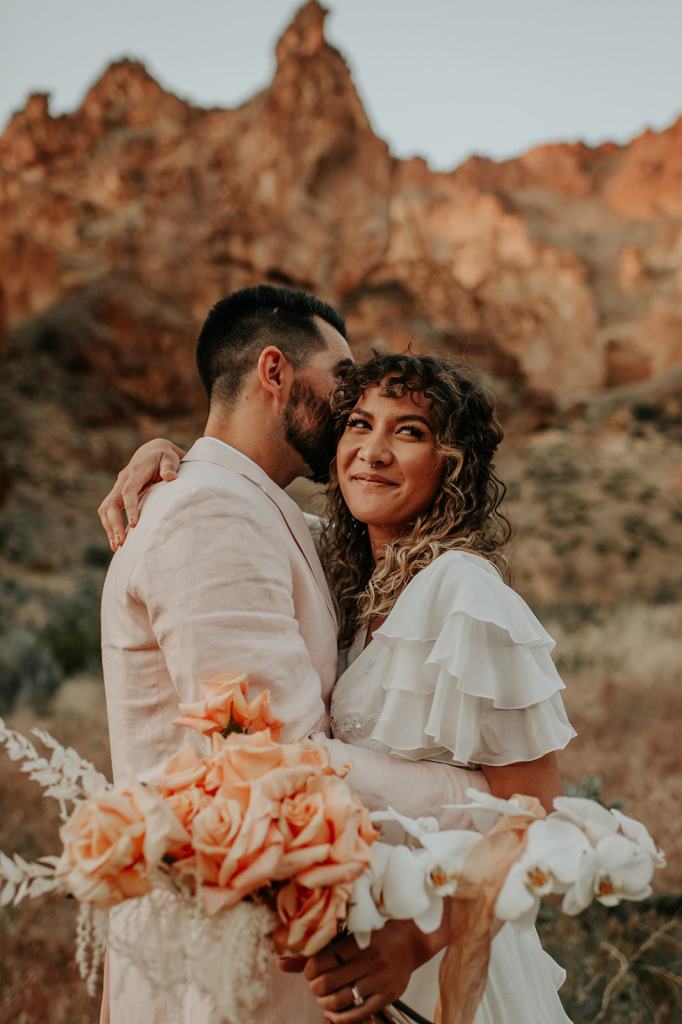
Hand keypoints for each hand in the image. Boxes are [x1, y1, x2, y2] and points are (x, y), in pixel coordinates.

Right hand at [97, 438, 184, 549]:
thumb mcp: (170, 458)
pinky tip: (116, 541)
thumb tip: (169, 477)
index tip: (134, 525)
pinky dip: (110, 526)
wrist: (153, 452)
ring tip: (117, 547)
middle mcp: (122, 481)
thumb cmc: (164, 457)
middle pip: (111, 504)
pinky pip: (109, 512)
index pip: (128, 491)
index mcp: (135, 473)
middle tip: (121, 543)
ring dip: (109, 528)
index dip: (130, 508)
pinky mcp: (118, 495)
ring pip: (106, 509)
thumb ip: (170, 466)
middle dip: (114, 524)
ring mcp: (118, 488)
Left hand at [303, 919, 446, 1022]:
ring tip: (323, 997)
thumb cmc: (377, 932)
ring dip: (324, 1003)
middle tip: (315, 983)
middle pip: (328, 982)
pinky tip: (332, 1013)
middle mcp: (371, 959)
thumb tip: (280, 963)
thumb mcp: (350, 931)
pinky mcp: (388, 995)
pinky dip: (339, 1018)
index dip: (309, 968)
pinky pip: (358, 1014)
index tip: (310, 969)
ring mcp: (381, 979)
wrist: (413, 939)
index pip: (324, 959)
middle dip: (314, 987)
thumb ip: (317, 947)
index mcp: (360, 939)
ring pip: (340, 1000)